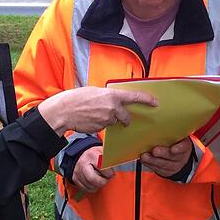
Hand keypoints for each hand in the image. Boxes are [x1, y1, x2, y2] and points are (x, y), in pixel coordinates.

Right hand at [39, 87, 156, 135]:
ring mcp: (107, 119)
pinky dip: (100, 124)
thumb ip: (107, 96)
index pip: (134, 97)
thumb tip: (114, 101)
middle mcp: (112, 107)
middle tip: (122, 119)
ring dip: (108, 120)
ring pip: (113, 122)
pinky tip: (90, 119)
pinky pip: (104, 127)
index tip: (156, 102)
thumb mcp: (95, 92)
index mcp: (112, 95)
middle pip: (125, 116)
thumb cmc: (77, 98)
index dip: (147, 100)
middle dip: (124, 119)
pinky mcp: (101, 128)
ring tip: (94, 114)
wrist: (64, 111)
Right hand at [72, 146, 113, 192]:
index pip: (100, 167)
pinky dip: (93, 188)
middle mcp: (83, 164)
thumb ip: (110, 157)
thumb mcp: (103, 151)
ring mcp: (78, 172)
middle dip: (103, 181)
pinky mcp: (76, 179)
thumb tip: (119, 162)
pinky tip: (96, 183)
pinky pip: (86, 189)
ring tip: (102, 180)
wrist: (81, 155)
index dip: (108, 172)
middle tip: (107, 178)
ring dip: (99, 185)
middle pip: (92, 179)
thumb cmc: (95, 154)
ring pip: (90, 186)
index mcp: (91, 155)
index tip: (112, 173)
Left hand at [140, 137, 192, 177]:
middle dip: (162, 153)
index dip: (179, 148)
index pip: (184, 147)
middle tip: (154, 150)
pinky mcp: (166, 171)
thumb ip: (171, 132)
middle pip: (172, 156)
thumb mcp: (178, 136)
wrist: (181, 159)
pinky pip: (157, 169)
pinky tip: (144, 160)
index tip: (173, 149)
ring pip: (163, 164)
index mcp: (185, 145)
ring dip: (152, 160)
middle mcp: (181, 157)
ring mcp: (174, 165)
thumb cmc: (176, 143)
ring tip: (144, 156)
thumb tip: (157, 122)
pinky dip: (149, 164)